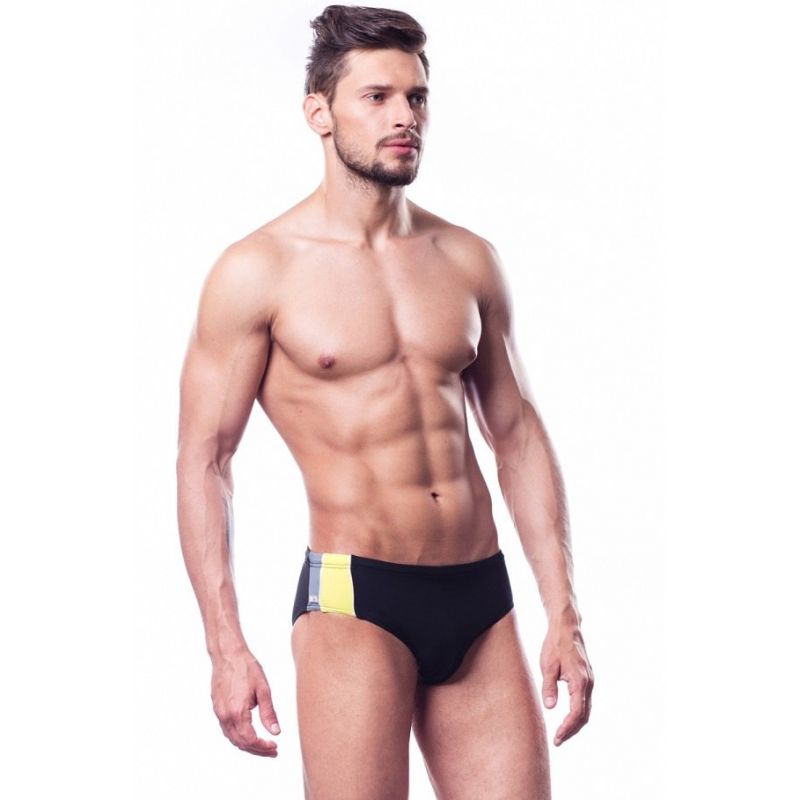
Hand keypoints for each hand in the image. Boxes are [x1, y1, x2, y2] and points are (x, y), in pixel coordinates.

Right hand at [210, 651, 280, 756]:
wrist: (228, 655)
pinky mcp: (217, 708)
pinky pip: (227, 730)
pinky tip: (249, 734)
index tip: (274, 746)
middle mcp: (225, 716)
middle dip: (257, 750)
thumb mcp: (263, 689)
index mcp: (238, 712)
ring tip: (263, 745)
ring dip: (247, 745)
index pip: (250, 740)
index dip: (263, 747)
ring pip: (232, 738)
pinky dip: (238, 736)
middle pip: (240, 743)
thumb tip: (276, 731)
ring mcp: (219, 713)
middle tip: (272, 750)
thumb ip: (269, 713)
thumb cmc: (246, 668)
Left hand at [539, 623, 593, 746]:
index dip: (567, 728)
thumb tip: (550, 707)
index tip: (557, 738)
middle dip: (571, 730)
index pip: (577, 713)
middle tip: (557, 740)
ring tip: (561, 733)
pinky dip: (578, 713)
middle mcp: (588, 683)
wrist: (567, 628)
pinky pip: (585, 701)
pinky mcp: (587, 679)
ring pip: (586, 709)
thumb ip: (549, 687)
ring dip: (575, 723)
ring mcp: (590, 681)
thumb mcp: (548, 666)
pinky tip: (568, 718)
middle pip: (584, 715)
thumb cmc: (555, 644)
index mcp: (580, 681)